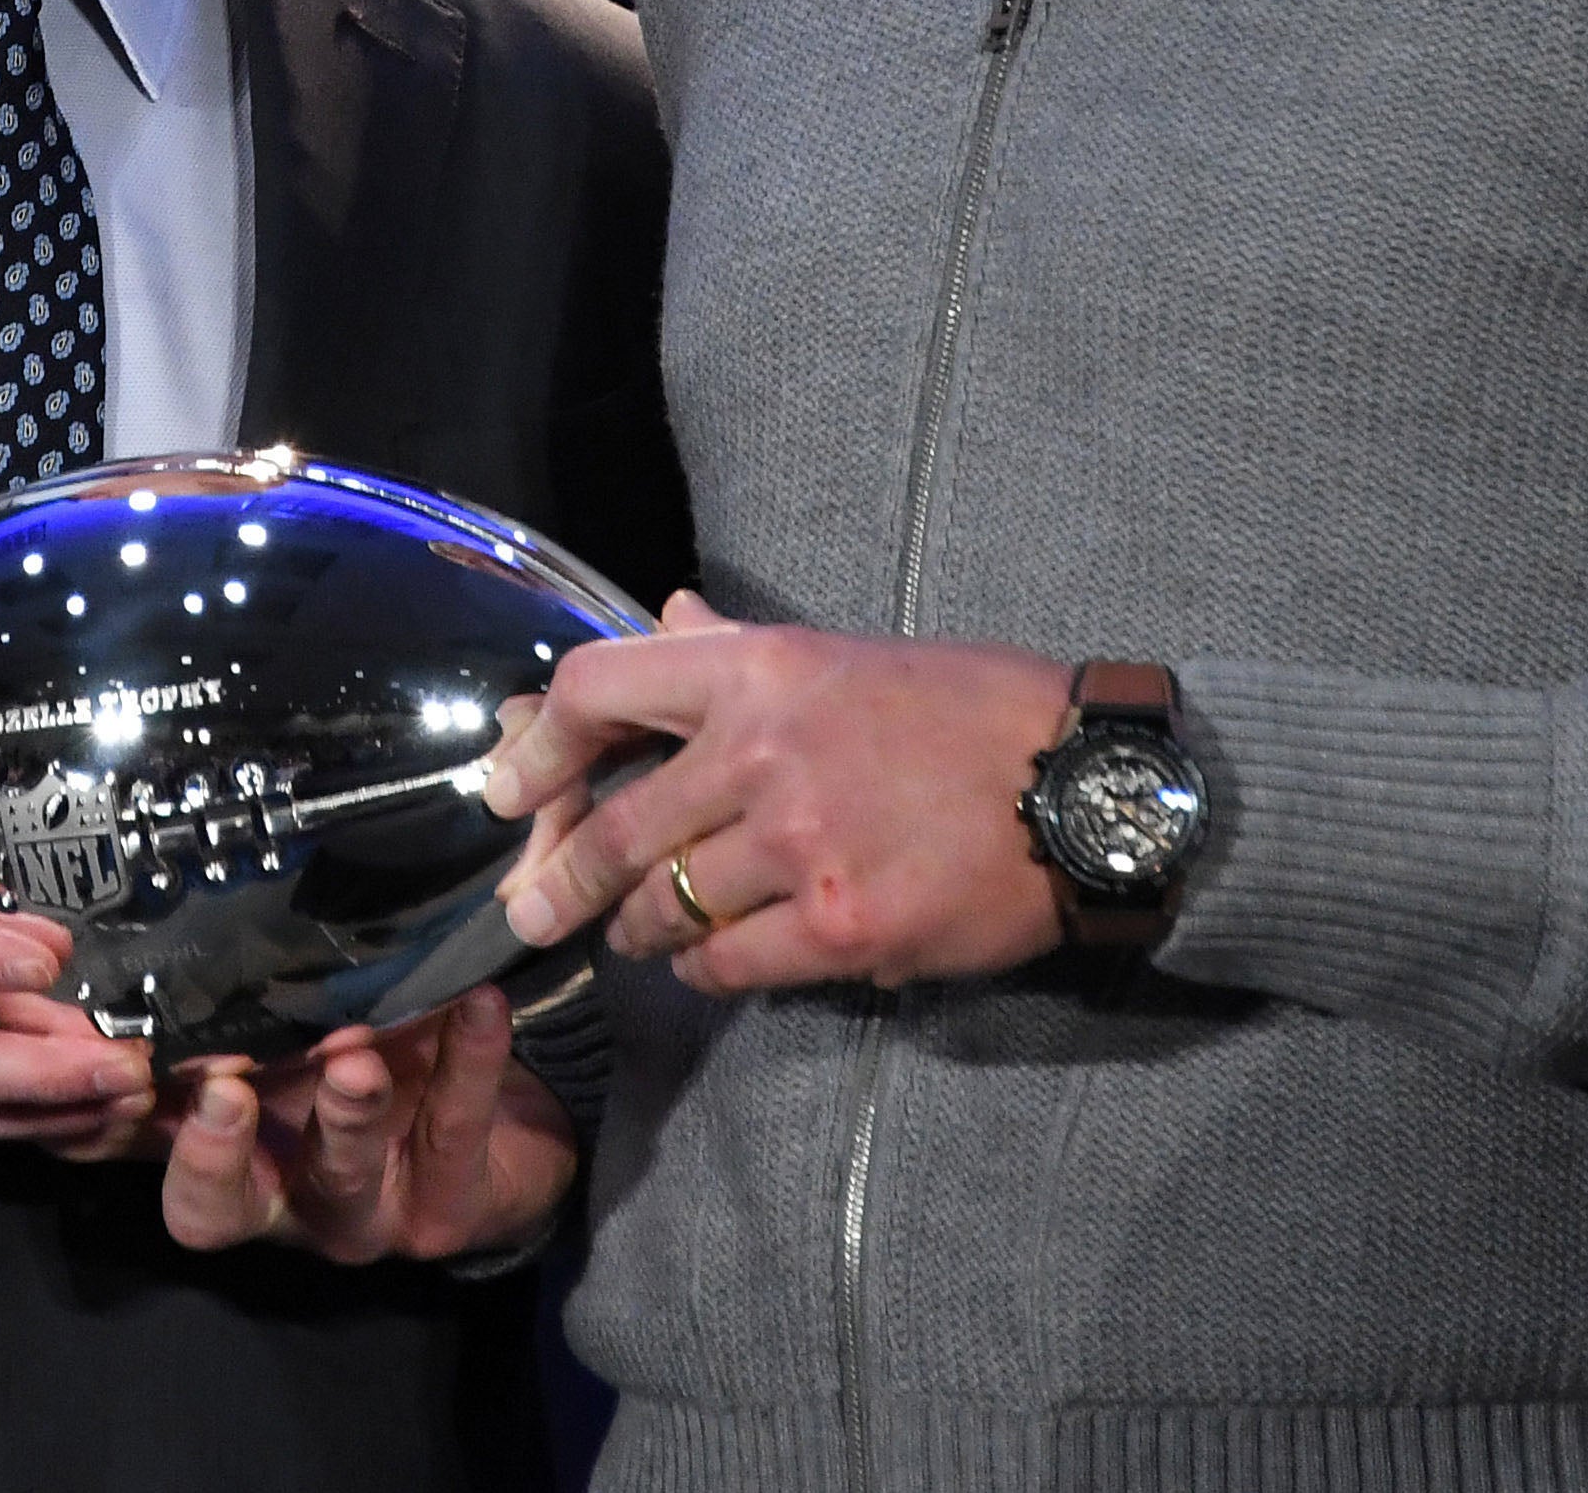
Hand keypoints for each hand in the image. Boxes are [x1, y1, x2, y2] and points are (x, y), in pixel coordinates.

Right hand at [156, 988, 580, 1262]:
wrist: (502, 1141)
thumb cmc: (373, 1080)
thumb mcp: (293, 1058)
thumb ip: (231, 1028)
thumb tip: (131, 963)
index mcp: (233, 1161)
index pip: (146, 1151)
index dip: (125, 1132)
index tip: (123, 1074)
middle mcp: (285, 1202)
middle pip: (220, 1206)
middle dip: (213, 1150)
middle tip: (224, 1086)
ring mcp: (366, 1213)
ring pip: (341, 1173)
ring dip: (344, 1112)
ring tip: (354, 1057)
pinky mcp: (448, 1205)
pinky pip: (454, 1131)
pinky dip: (468, 1062)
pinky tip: (477, 1004)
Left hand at [482, 593, 1072, 992]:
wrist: (1084, 786)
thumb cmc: (971, 709)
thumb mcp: (845, 656)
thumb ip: (740, 649)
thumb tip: (665, 617)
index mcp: (760, 670)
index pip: (598, 689)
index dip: (533, 743)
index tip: (503, 784)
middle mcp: (762, 753)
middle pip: (610, 828)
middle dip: (557, 878)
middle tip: (532, 909)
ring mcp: (798, 847)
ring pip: (663, 908)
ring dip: (637, 929)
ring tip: (636, 934)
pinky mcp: (839, 930)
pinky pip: (726, 966)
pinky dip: (704, 970)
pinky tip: (711, 963)